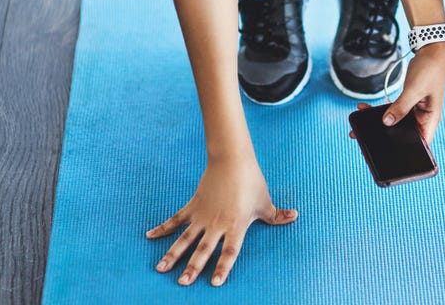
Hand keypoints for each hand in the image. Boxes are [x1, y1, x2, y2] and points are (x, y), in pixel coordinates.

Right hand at [145, 154, 296, 286]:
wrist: (232, 160)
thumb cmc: (252, 182)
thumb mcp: (265, 201)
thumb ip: (277, 215)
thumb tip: (295, 216)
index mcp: (237, 226)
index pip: (229, 252)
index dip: (222, 267)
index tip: (214, 282)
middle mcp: (217, 224)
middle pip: (203, 250)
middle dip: (193, 267)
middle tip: (182, 283)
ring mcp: (203, 216)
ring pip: (185, 239)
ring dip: (173, 254)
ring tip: (160, 269)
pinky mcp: (193, 206)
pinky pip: (175, 219)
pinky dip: (162, 228)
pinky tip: (149, 236)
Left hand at [350, 42, 444, 144]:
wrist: (431, 52)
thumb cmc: (431, 70)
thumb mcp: (414, 90)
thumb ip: (401, 107)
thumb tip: (386, 122)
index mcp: (430, 120)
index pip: (420, 144)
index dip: (406, 152)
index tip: (386, 155)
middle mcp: (422, 119)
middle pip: (403, 135)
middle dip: (384, 137)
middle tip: (363, 140)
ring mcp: (414, 111)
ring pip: (394, 123)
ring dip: (377, 123)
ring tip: (358, 125)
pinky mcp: (407, 103)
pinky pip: (391, 111)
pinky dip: (378, 111)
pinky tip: (364, 109)